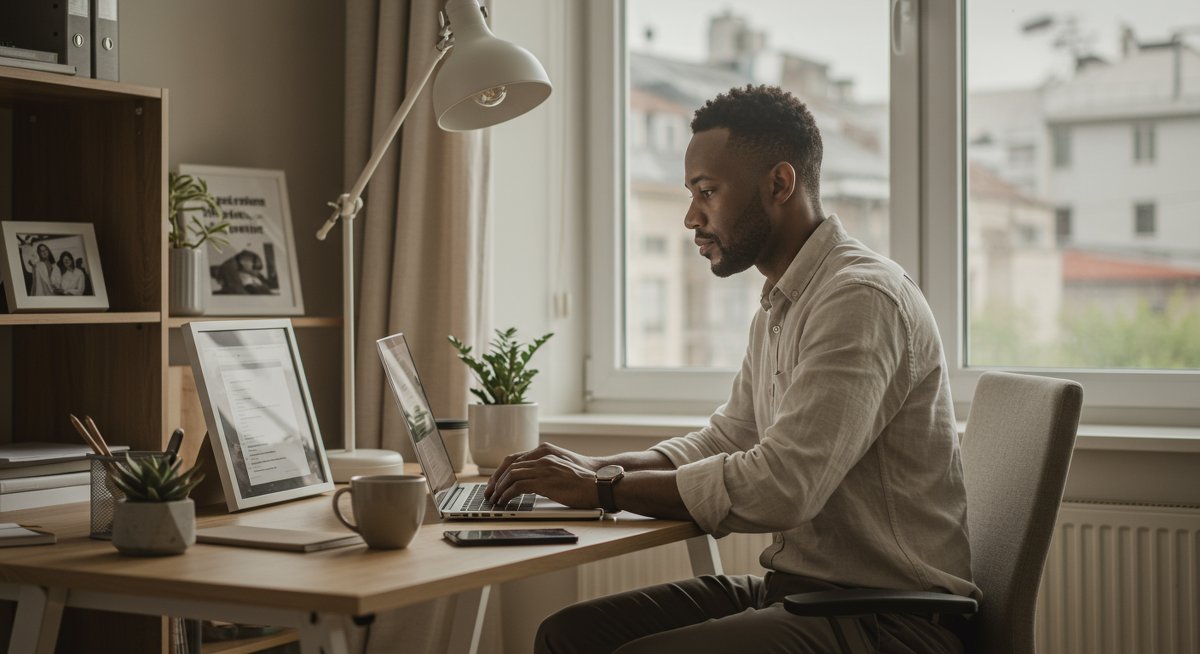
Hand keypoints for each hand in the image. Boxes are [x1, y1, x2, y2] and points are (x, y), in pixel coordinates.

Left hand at [485, 443, 600, 499]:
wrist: (598, 484)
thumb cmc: (584, 482)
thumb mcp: (562, 471)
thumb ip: (547, 471)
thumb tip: (533, 483)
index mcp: (545, 453)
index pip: (515, 459)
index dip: (502, 471)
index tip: (495, 482)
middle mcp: (542, 458)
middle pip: (510, 466)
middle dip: (496, 480)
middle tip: (490, 492)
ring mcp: (543, 469)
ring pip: (511, 475)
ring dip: (499, 488)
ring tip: (494, 499)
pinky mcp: (544, 482)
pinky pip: (517, 486)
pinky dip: (507, 494)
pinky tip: (504, 501)